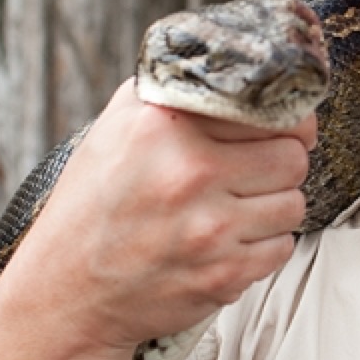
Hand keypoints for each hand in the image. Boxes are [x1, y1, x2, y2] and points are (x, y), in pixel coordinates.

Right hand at [0, 77, 316, 356]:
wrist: (65, 294)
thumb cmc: (92, 206)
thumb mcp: (115, 128)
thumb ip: (173, 91)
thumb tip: (237, 65)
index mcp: (164, 126)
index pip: (271, 109)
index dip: (287, 120)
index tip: (284, 128)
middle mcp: (189, 173)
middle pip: (293, 157)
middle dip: (280, 164)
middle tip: (252, 173)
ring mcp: (209, 229)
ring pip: (293, 205)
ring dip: (272, 208)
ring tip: (232, 209)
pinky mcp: (223, 274)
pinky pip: (282, 248)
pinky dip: (261, 247)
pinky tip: (224, 243)